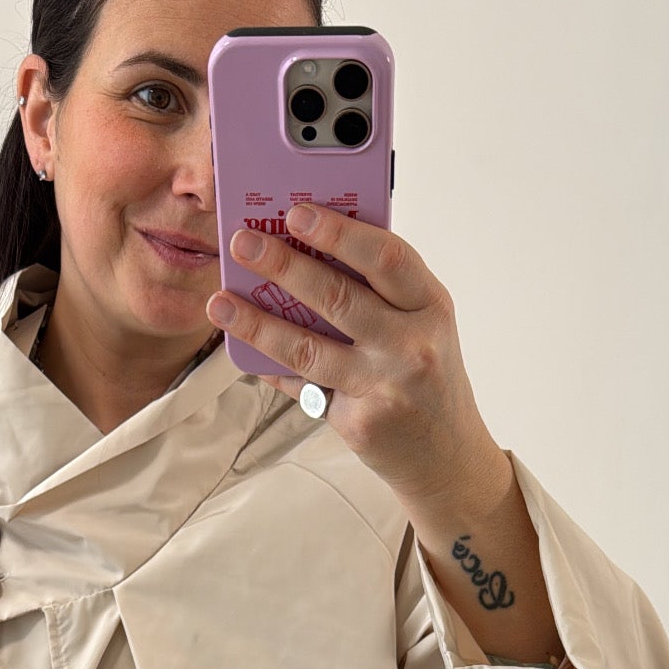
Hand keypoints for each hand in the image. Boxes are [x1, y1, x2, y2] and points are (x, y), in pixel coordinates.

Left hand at [206, 201, 501, 511]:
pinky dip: (272, 368)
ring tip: (221, 303)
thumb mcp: (420, 325)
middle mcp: (413, 344)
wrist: (447, 455)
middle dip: (284, 266)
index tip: (297, 213)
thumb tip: (305, 251)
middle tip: (242, 243)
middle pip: (339, 297)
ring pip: (309, 348)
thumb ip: (379, 293)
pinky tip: (244, 352)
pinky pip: (305, 388)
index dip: (340, 233)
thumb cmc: (426, 376)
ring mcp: (387, 386)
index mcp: (430, 305)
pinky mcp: (362, 423)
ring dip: (257, 323)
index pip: (386, 257)